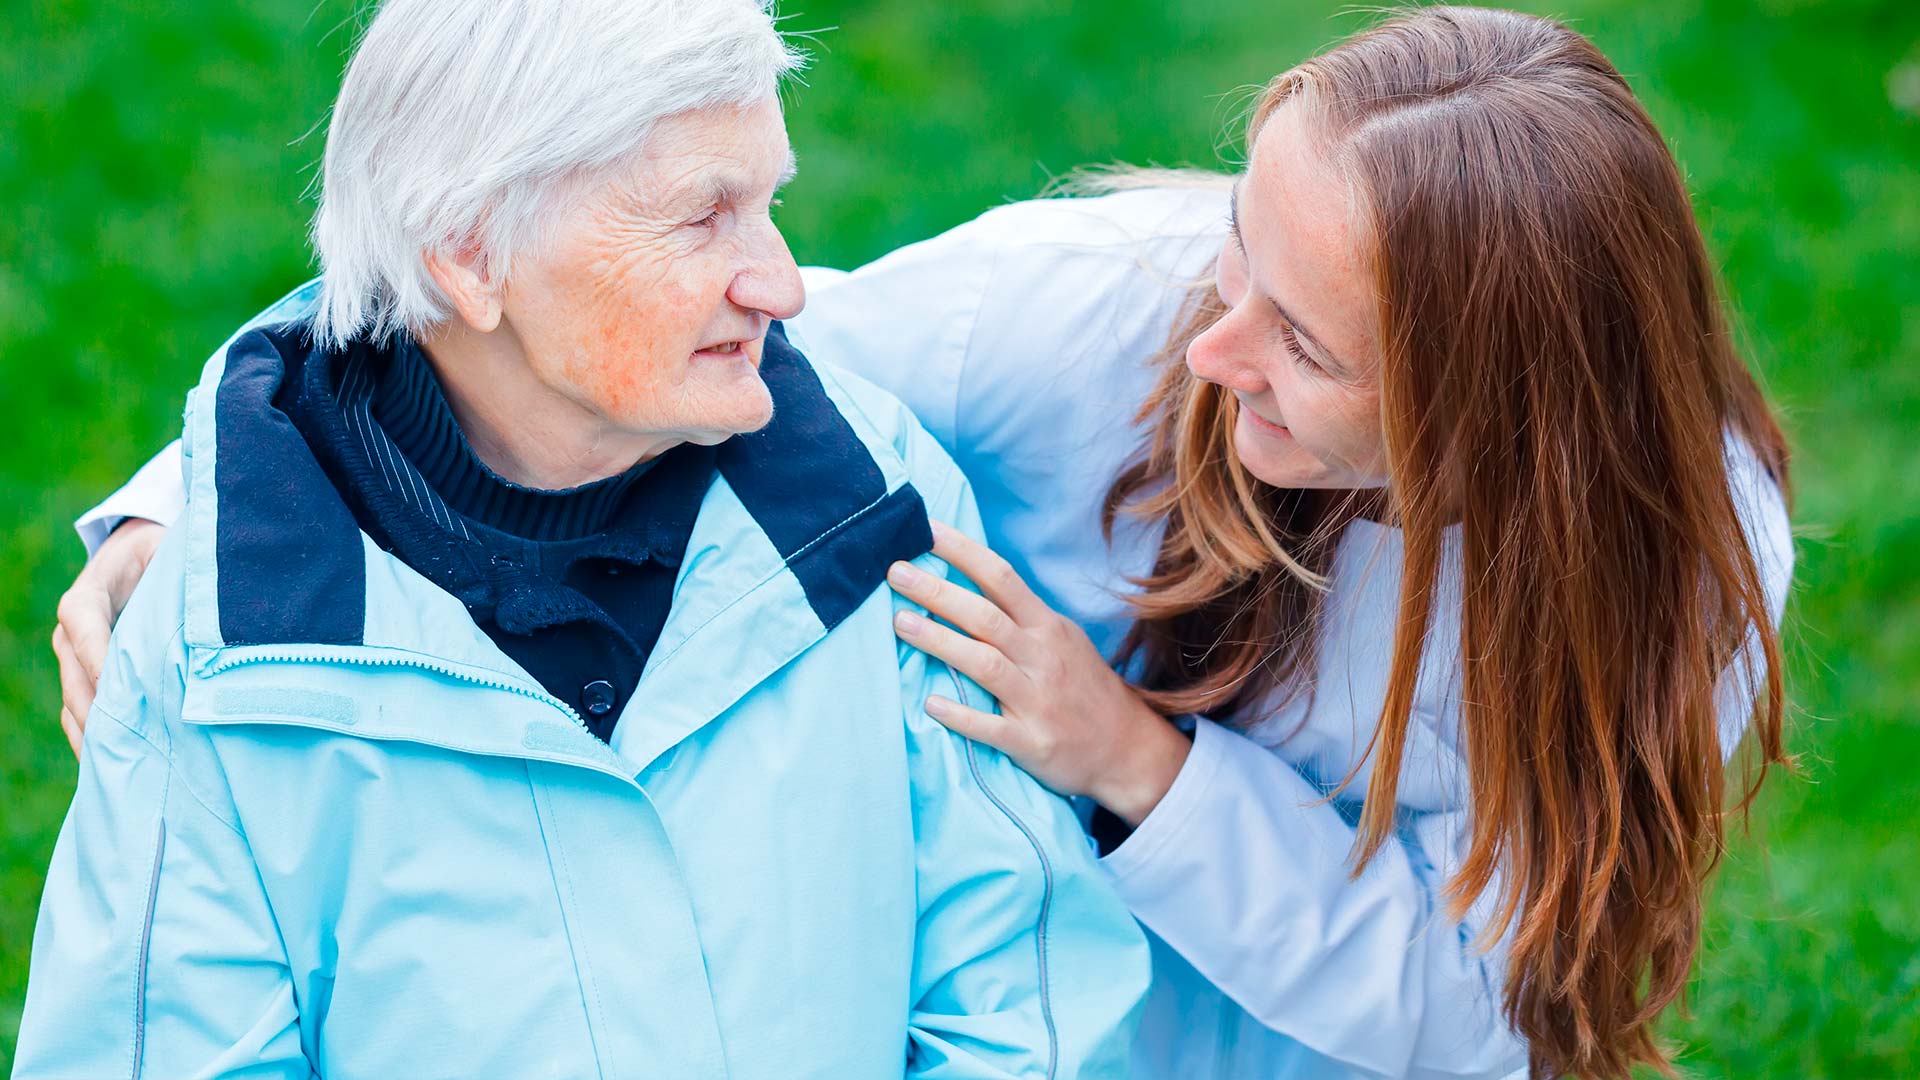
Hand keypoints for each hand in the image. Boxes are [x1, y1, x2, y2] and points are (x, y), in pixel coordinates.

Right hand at [52, 518, 166, 755]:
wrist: (135, 555)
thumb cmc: (157, 554)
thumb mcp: (166, 553)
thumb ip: (179, 574)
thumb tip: (213, 606)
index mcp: (85, 599)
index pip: (85, 630)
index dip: (100, 661)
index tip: (122, 694)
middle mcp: (72, 634)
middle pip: (77, 680)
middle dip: (102, 714)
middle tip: (131, 748)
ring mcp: (75, 660)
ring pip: (76, 704)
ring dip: (99, 735)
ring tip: (126, 768)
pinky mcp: (85, 679)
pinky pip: (82, 713)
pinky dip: (98, 739)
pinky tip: (121, 766)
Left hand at [888, 521, 1191, 826]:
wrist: (1128, 749)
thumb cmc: (1083, 688)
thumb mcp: (1062, 640)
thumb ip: (1019, 616)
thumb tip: (964, 586)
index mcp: (1046, 627)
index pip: (1000, 577)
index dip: (962, 551)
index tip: (924, 530)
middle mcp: (1042, 656)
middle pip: (986, 615)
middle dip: (938, 591)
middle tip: (895, 572)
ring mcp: (1038, 699)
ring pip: (985, 663)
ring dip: (940, 641)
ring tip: (899, 623)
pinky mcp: (1033, 742)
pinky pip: (992, 727)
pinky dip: (960, 714)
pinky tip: (929, 703)